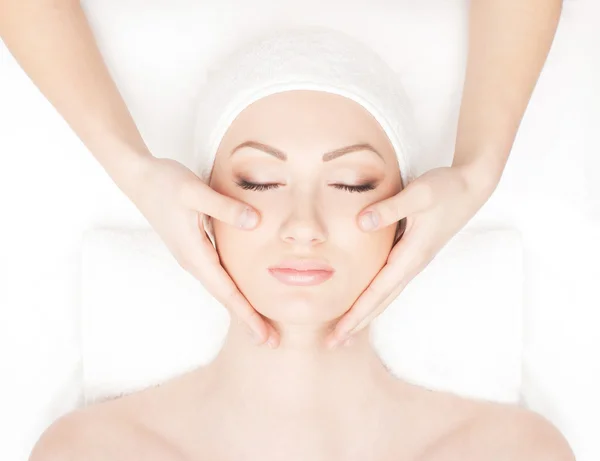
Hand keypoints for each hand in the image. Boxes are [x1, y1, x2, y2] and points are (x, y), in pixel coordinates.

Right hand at [129, 155, 279, 346]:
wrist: (139, 178)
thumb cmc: (166, 183)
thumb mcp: (196, 192)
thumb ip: (225, 208)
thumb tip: (255, 222)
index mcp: (195, 254)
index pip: (227, 292)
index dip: (247, 315)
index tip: (264, 336)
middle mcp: (194, 261)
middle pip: (225, 298)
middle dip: (248, 321)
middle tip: (272, 343)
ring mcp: (193, 257)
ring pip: (222, 289)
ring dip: (242, 307)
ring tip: (263, 325)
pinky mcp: (195, 248)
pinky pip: (218, 276)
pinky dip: (234, 290)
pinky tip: (244, 293)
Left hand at [324, 163, 498, 348]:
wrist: (471, 187)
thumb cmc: (446, 189)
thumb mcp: (418, 194)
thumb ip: (391, 208)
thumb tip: (360, 223)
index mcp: (411, 255)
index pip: (378, 291)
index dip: (356, 313)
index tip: (339, 332)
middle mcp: (412, 264)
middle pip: (380, 302)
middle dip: (356, 324)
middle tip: (333, 344)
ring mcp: (413, 261)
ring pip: (385, 295)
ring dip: (364, 314)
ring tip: (345, 332)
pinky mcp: (412, 253)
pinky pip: (388, 282)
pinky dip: (373, 297)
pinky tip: (364, 301)